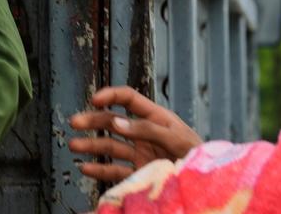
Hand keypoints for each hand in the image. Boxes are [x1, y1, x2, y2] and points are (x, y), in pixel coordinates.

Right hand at [67, 86, 202, 184]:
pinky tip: (86, 168)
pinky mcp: (139, 173)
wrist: (207, 185)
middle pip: (113, 122)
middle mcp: (144, 133)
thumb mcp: (176, 137)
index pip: (129, 98)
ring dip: (91, 145)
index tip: (94, 100)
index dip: (111, 95)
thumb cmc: (197, 155)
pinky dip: (100, 170)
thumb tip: (116, 122)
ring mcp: (140, 154)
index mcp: (155, 116)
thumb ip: (146, 129)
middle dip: (93, 120)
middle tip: (74, 122)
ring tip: (73, 146)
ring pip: (110, 146)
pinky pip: (116, 170)